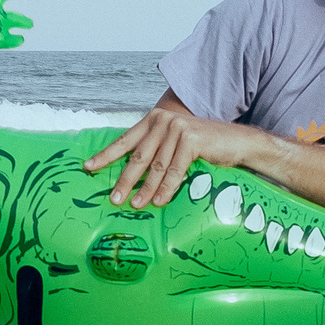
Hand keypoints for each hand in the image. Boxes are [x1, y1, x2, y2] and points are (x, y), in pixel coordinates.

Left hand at [84, 109, 268, 209]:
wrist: (236, 142)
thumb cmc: (203, 146)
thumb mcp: (174, 143)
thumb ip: (155, 149)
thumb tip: (131, 174)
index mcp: (154, 119)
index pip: (125, 140)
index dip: (106, 155)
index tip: (88, 167)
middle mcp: (163, 120)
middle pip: (138, 156)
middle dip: (125, 180)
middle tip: (113, 199)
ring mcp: (177, 128)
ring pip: (156, 167)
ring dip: (145, 189)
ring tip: (135, 205)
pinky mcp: (191, 140)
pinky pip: (175, 170)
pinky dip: (166, 188)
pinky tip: (158, 201)